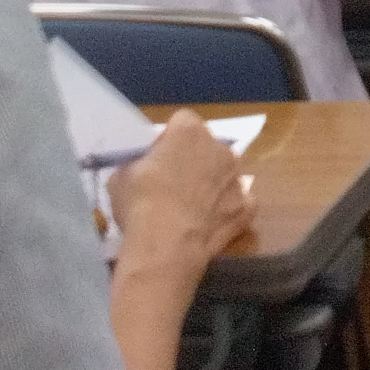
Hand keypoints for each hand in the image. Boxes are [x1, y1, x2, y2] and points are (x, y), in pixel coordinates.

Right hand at [106, 113, 251, 280]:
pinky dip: (227, 211)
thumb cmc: (141, 204)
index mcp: (189, 132)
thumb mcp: (121, 177)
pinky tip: (210, 225)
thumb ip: (136, 165)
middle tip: (173, 185)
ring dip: (213, 184)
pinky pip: (238, 203)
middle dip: (194, 161)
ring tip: (191, 209)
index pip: (182, 122)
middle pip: (207, 147)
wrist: (166, 246)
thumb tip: (139, 170)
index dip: (168, 140)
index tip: (156, 160)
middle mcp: (221, 148)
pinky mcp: (247, 208)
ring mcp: (238, 178)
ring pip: (225, 174)